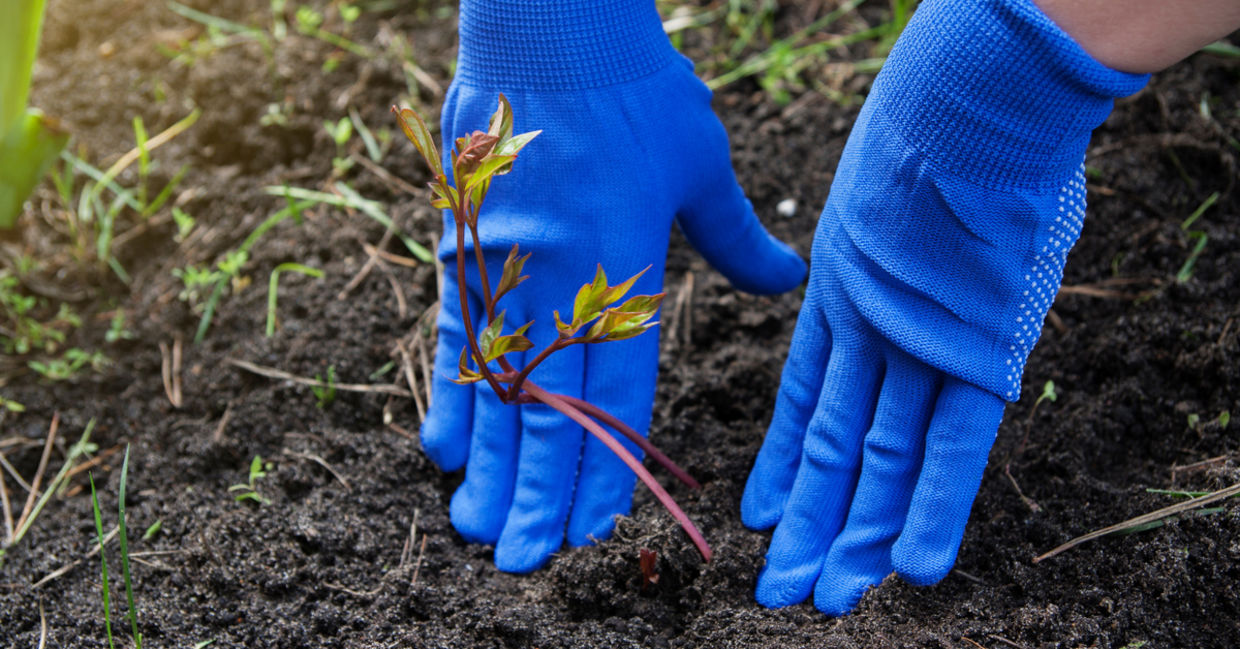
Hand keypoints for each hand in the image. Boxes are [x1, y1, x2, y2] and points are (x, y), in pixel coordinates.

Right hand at [420, 0, 805, 573]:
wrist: (549, 28)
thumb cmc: (636, 90)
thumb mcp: (702, 161)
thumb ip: (740, 237)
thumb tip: (789, 279)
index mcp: (627, 266)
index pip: (617, 392)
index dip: (605, 465)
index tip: (593, 524)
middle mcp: (562, 279)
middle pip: (548, 409)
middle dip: (538, 493)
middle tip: (524, 561)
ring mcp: (502, 267)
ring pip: (493, 387)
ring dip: (486, 465)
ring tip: (476, 527)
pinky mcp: (460, 248)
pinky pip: (450, 337)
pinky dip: (448, 395)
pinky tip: (443, 448)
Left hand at [740, 0, 1146, 614]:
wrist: (966, 99)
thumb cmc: (932, 137)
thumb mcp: (887, 208)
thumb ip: (879, 263)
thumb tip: (880, 279)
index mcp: (844, 299)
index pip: (810, 405)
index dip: (787, 468)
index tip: (763, 518)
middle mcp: (868, 333)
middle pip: (836, 447)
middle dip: (811, 524)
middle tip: (781, 591)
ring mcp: (914, 343)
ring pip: (879, 458)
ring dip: (853, 533)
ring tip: (820, 598)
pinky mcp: (970, 346)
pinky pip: (952, 442)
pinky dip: (936, 505)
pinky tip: (912, 566)